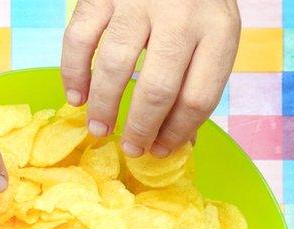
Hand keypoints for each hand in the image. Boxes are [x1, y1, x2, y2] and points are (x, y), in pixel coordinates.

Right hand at [61, 0, 239, 156]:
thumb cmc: (194, 0)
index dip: (177, 132)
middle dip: (140, 128)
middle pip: (158, 90)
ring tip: (99, 130)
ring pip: (115, 68)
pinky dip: (73, 74)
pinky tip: (76, 96)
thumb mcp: (214, 32)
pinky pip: (80, 41)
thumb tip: (177, 141)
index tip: (160, 149)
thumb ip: (198, 79)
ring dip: (103, 107)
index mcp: (219, 31)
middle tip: (130, 148)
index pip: (198, 98)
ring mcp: (139, 2)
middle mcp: (182, 16)